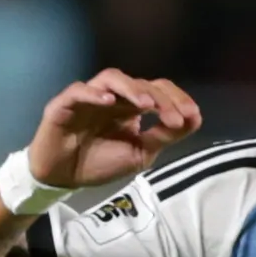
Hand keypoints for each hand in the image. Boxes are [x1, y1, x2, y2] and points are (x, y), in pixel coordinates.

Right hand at [24, 71, 201, 196]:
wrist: (61, 177)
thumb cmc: (98, 163)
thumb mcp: (139, 154)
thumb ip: (163, 136)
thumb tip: (195, 118)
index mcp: (130, 106)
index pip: (157, 90)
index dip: (176, 99)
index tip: (191, 116)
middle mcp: (113, 96)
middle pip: (140, 83)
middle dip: (161, 99)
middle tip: (174, 118)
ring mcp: (89, 97)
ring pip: (112, 78)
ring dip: (132, 89)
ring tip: (147, 105)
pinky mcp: (65, 103)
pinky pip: (79, 91)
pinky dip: (94, 94)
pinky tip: (109, 103)